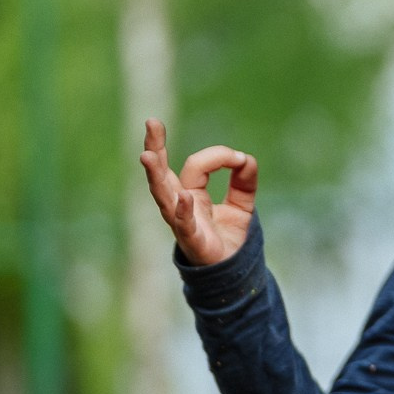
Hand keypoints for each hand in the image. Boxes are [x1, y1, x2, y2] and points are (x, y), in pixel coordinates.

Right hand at [139, 119, 256, 266]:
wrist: (234, 272)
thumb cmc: (229, 237)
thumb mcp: (243, 204)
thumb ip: (245, 181)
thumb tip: (246, 159)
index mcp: (189, 193)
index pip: (196, 165)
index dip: (218, 156)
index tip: (240, 159)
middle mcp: (179, 205)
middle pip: (161, 174)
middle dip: (155, 147)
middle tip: (151, 122)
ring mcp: (182, 222)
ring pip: (162, 195)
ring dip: (155, 175)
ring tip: (147, 154)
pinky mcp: (193, 240)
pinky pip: (183, 224)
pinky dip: (182, 211)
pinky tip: (183, 197)